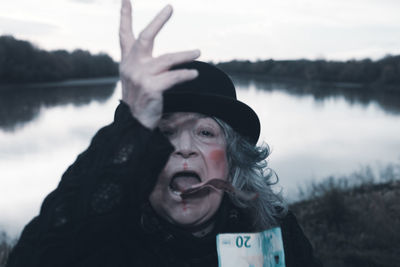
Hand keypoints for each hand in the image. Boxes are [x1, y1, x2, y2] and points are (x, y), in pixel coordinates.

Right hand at [119, 0, 199, 128]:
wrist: (134, 122)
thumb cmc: (139, 98)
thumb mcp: (135, 78)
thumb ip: (143, 63)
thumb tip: (166, 56)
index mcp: (127, 61)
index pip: (124, 34)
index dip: (125, 16)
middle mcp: (131, 65)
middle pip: (145, 37)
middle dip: (158, 21)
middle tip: (170, 7)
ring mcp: (140, 76)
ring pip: (167, 59)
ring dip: (184, 55)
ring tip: (198, 52)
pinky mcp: (151, 88)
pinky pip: (173, 77)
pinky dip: (185, 75)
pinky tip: (194, 74)